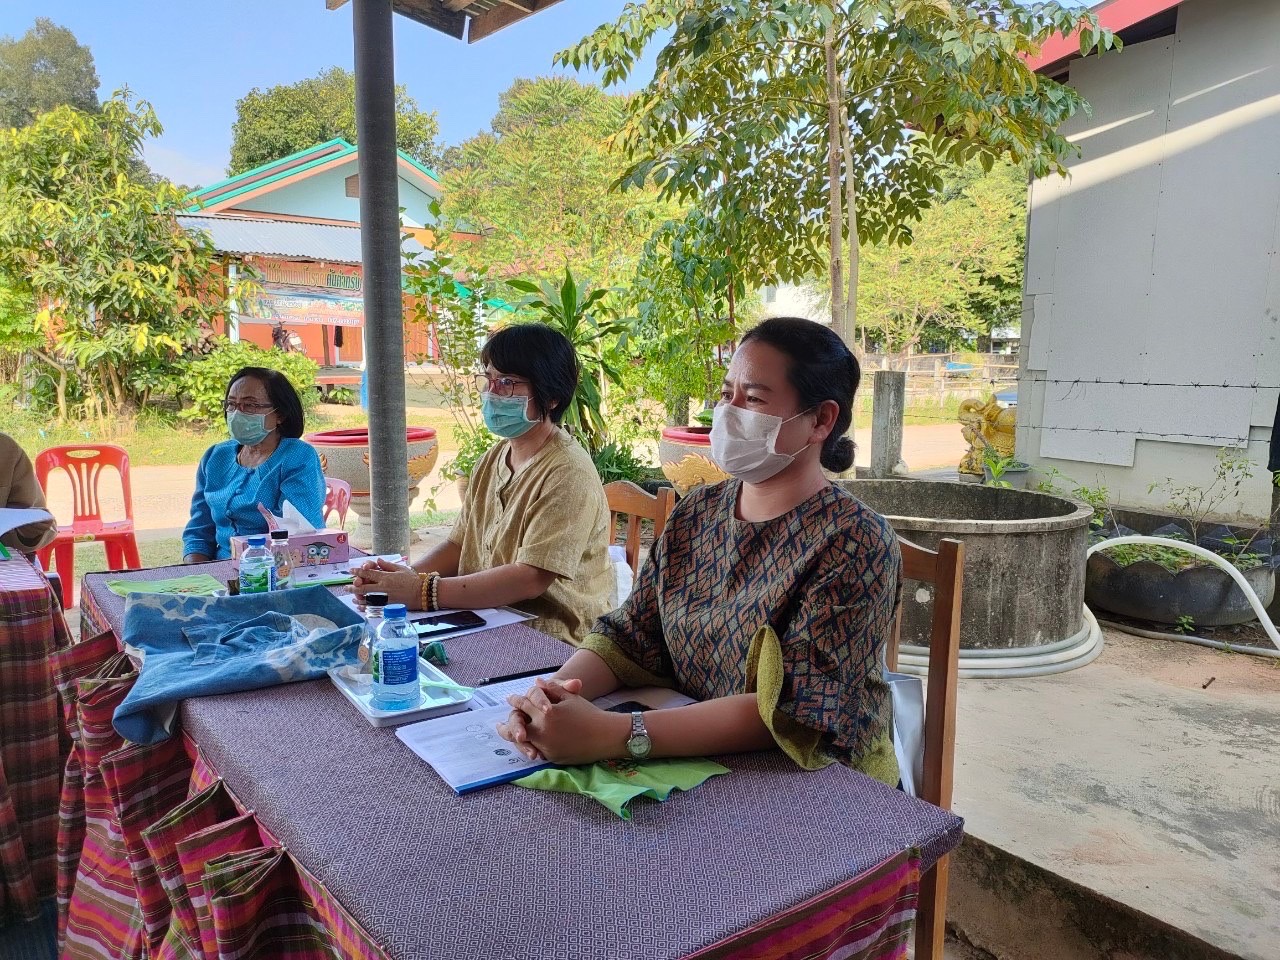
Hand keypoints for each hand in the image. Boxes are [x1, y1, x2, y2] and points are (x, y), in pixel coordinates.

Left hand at [351, 558, 420, 608]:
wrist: (422, 593)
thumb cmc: (413, 579)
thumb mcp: (401, 569)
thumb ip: (388, 565)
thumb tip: (378, 561)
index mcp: (386, 577)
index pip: (368, 574)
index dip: (358, 572)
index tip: (351, 571)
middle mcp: (383, 588)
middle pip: (364, 588)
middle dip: (354, 587)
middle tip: (347, 587)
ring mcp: (385, 598)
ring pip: (367, 599)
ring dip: (358, 598)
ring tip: (353, 598)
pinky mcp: (388, 606)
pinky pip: (374, 607)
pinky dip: (366, 608)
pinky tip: (361, 607)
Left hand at [497, 678, 628, 765]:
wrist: (605, 735)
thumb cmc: (588, 713)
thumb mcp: (570, 697)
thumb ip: (551, 689)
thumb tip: (536, 682)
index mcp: (546, 712)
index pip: (524, 704)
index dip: (516, 701)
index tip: (511, 699)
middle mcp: (543, 730)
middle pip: (516, 726)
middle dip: (506, 724)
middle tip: (499, 724)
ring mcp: (546, 745)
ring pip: (522, 742)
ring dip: (513, 738)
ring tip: (508, 736)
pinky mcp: (551, 757)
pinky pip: (535, 751)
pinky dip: (528, 747)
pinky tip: (524, 745)